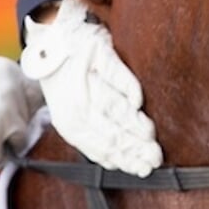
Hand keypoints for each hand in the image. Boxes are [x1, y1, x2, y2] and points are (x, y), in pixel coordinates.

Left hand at [20, 0, 162, 175]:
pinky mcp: (97, 53)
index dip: (123, 160)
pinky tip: (139, 102)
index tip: (143, 169)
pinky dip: (127, 88)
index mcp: (69, 122)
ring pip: (111, 106)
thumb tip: (117, 161)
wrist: (54, 38)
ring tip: (150, 136)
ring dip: (132, 124)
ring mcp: (85, 77)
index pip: (99, 147)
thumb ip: (92, 135)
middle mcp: (75, 102)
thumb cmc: (68, 80)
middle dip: (133, 147)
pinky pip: (114, 74)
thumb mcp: (71, 111)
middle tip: (154, 157)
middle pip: (108, 130)